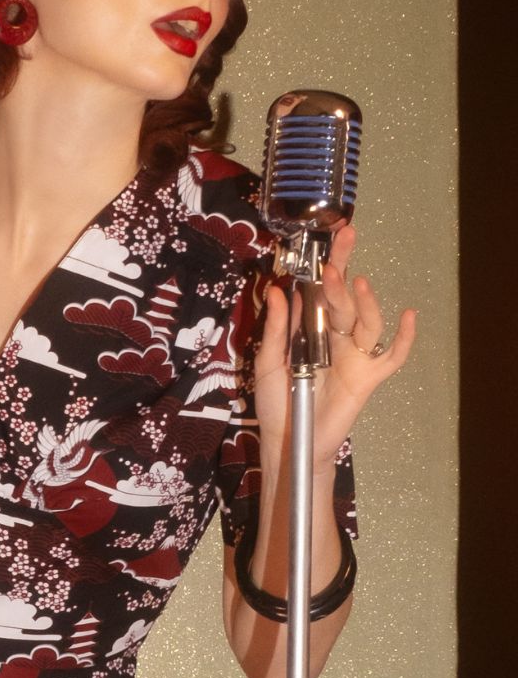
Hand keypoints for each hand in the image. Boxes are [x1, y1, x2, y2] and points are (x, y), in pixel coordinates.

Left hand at [253, 225, 417, 468]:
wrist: (288, 440)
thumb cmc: (277, 401)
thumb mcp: (268, 361)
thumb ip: (276, 329)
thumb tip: (278, 290)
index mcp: (312, 328)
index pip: (323, 290)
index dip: (329, 264)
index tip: (331, 237)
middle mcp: (337, 337)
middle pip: (346, 299)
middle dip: (341, 274)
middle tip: (338, 250)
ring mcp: (355, 356)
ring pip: (368, 322)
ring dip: (364, 302)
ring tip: (356, 282)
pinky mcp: (367, 378)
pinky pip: (392, 357)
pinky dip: (405, 339)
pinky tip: (409, 316)